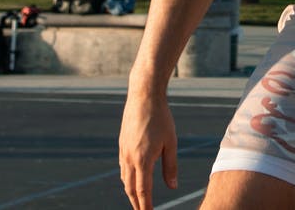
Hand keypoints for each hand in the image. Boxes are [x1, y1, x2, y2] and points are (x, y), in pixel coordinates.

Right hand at [119, 82, 179, 209]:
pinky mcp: (122, 143)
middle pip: (130, 188)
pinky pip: (123, 167)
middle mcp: (129, 157)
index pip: (143, 191)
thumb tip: (172, 187)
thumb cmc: (161, 117)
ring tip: (138, 200)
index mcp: (142, 159)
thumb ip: (171, 166)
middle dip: (136, 203)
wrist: (143, 95)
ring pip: (125, 178)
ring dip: (131, 191)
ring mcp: (123, 150)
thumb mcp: (171, 142)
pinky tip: (133, 179)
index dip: (146, 206)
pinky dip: (127, 178)